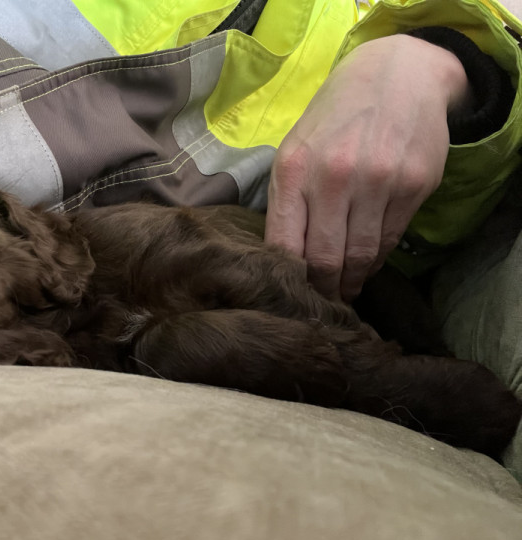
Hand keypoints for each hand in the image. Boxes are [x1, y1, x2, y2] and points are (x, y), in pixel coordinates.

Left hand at [265, 34, 472, 300]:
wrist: (397, 74)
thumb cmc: (333, 119)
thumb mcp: (295, 151)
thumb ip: (288, 202)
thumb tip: (286, 260)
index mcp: (293, 170)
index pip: (285, 246)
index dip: (290, 281)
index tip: (292, 297)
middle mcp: (334, 176)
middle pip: (325, 260)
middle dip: (323, 291)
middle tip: (323, 304)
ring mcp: (378, 180)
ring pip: (361, 256)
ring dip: (352, 281)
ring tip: (346, 289)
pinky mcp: (415, 184)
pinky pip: (390, 239)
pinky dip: (377, 258)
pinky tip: (368, 262)